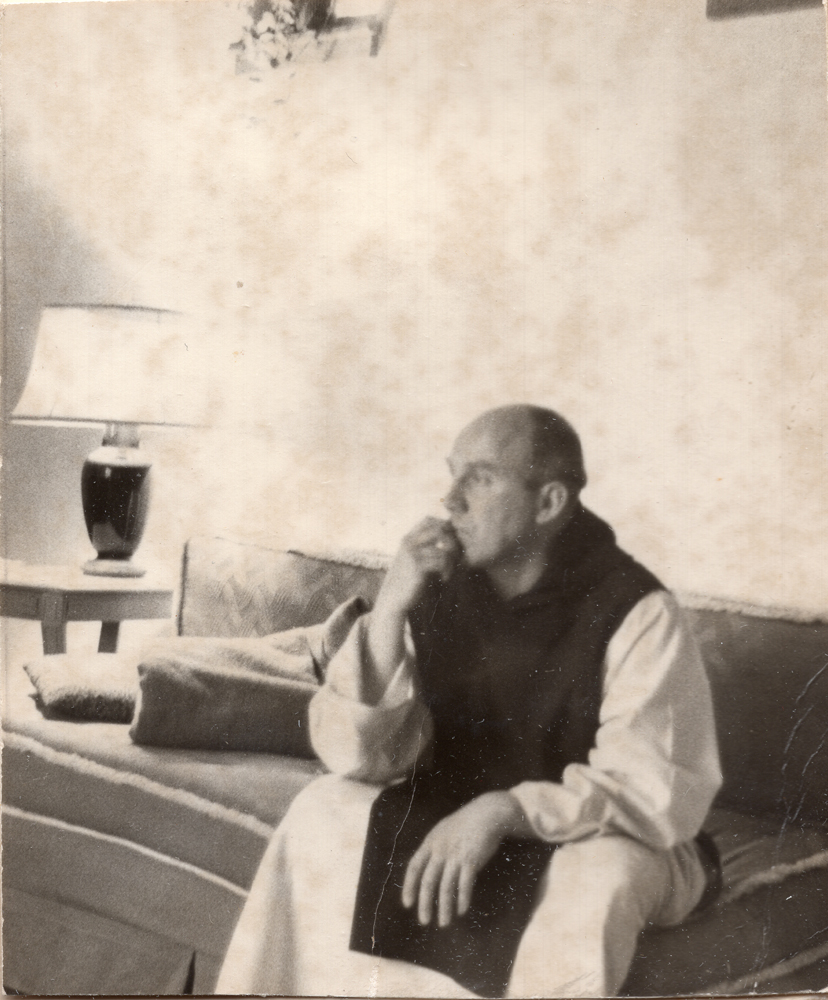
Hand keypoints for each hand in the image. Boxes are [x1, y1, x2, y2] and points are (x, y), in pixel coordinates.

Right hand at [377, 517, 460, 617]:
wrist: (392, 599)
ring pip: (444, 548)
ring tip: (449, 571)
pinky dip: (447, 570)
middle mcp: (409, 543)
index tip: (449, 543)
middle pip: (440, 529)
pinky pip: (442, 562)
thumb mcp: (411, 560)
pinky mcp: (418, 567)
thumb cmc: (405, 580)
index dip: (444, 526)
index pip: (428, 520)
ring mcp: (413, 554)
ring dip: (453, 560)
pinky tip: (444, 578)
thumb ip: (423, 548)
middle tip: (455, 556)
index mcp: (407, 539)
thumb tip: (447, 540)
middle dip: (452, 541)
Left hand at [401, 791, 527, 927]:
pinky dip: (462, 899)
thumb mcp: (443, 831)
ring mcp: (455, 855)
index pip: (414, 867)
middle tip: (424, 921)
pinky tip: (462, 910)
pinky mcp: (471, 860)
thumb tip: (426, 868)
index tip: (407, 904)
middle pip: (428, 881)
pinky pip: (464, 884)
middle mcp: (440, 850)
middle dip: (425, 904)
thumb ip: (434, 848)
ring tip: (444, 922)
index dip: (409, 886)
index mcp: (430, 842)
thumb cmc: (465, 823)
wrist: (487, 813)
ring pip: (446, 887)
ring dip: (445, 908)